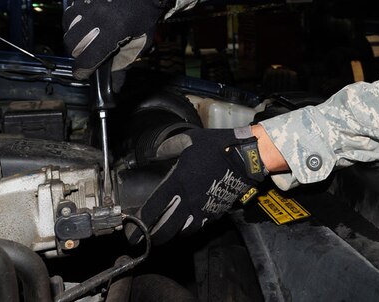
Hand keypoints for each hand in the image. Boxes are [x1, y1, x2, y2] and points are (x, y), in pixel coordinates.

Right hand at [62, 0, 174, 79]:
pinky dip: (75, 14)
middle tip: (87, 52)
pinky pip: (69, 7)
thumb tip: (114, 87)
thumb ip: (124, 65)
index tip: (83, 74)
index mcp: (113, 29)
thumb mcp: (140, 42)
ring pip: (67, 24)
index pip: (87, 57)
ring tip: (87, 32)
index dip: (82, 71)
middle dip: (77, 52)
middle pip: (71, 43)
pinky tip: (87, 15)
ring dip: (74, 32)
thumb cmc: (144, 15)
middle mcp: (96, 13)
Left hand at [138, 127, 267, 244]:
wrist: (246, 157)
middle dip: (154, 237)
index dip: (140, 224)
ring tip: (166, 233)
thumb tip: (155, 152)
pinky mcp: (216, 212)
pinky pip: (200, 225)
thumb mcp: (190, 140)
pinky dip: (191, 227)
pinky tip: (188, 224)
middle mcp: (188, 200)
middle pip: (166, 228)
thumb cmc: (217, 147)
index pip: (154, 209)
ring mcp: (203, 209)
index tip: (132, 232)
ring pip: (184, 231)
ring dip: (173, 233)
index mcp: (178, 183)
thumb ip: (169, 147)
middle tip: (146, 239)